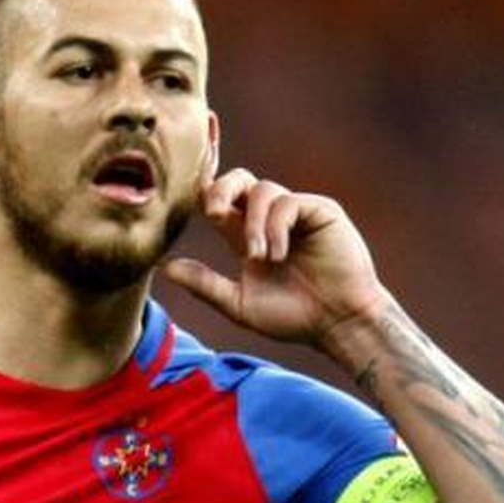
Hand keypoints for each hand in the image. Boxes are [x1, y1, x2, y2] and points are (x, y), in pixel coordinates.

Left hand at [164, 169, 389, 344]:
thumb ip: (205, 284)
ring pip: (262, 190)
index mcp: (246, 235)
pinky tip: (279, 254)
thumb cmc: (294, 317)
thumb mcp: (239, 304)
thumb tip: (165, 267)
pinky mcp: (320, 211)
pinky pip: (288, 203)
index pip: (219, 200)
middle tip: (213, 214)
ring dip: (252, 224)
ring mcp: (296, 212)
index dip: (203, 193)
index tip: (187, 198)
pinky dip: (276, 227)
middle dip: (220, 188)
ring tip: (260, 258)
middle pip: (238, 179)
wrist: (338, 324)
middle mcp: (269, 219)